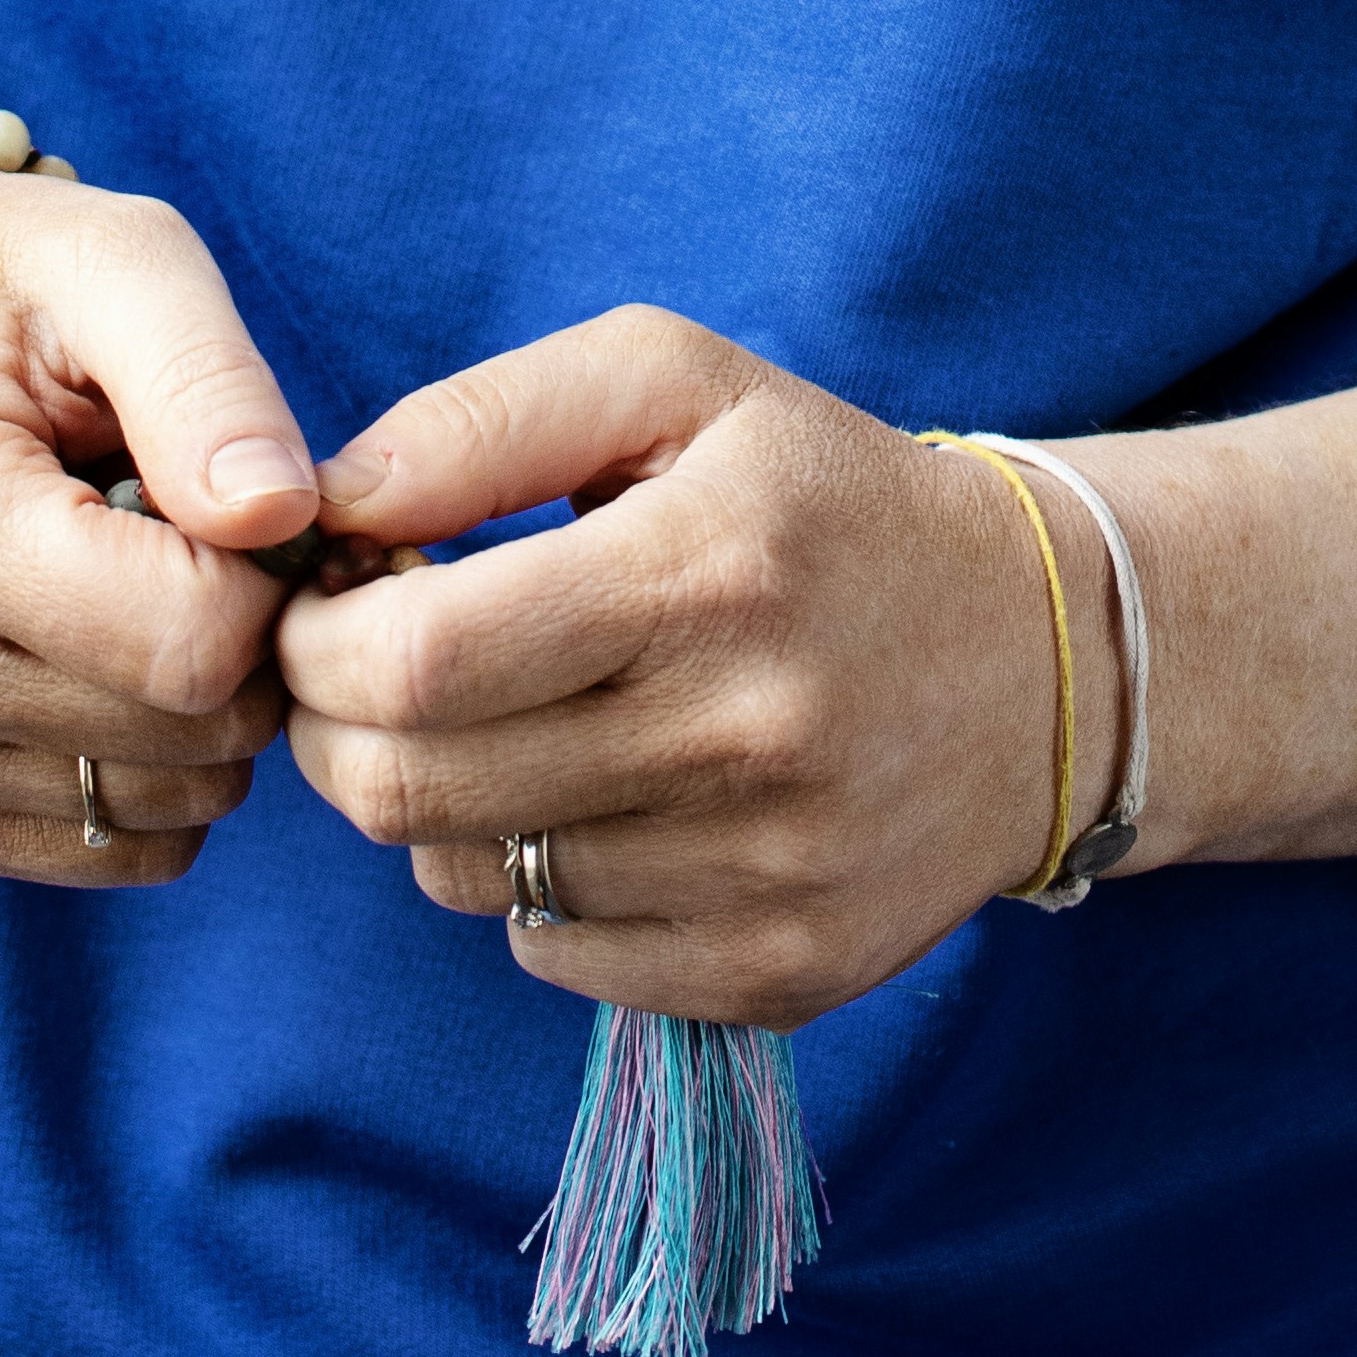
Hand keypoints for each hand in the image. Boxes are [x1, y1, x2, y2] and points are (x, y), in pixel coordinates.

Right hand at [0, 172, 330, 889]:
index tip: (239, 491)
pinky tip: (95, 647)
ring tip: (134, 574)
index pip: (192, 644)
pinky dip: (144, 763)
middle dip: (245, 639)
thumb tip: (285, 518)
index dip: (268, 572)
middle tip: (196, 528)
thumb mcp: (117, 259)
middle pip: (185, 738)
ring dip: (199, 705)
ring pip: (159, 809)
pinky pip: (105, 848)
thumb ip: (209, 380)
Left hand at [271, 307, 1097, 1023]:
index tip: (323, 607)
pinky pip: (556, 956)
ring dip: (436, 805)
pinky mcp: (782, 974)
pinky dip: (531, 885)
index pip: (422, 657)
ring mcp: (768, 874)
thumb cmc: (815, 496)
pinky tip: (596, 800)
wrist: (1037, 659)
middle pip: (417, 788)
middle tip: (359, 677)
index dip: (319, 641)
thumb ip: (481, 424)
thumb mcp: (672, 383)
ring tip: (502, 724)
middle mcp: (744, 737)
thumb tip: (323, 505)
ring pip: (469, 879)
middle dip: (336, 730)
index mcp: (707, 570)